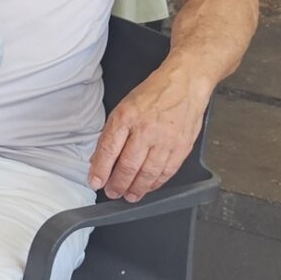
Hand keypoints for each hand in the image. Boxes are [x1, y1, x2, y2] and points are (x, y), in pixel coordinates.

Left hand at [88, 68, 209, 201]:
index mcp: (126, 117)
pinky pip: (167, 171)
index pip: (109, 150)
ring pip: (148, 173)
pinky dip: (156, 183)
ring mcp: (166, 140)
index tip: (95, 182)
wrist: (185, 84)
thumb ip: (111, 134)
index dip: (100, 170)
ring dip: (137, 188)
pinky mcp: (182, 147)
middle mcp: (145, 130)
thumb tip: (99, 159)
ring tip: (129, 195)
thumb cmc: (152, 94)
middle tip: (112, 193)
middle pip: (128, 165)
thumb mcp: (123, 108)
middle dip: (118, 184)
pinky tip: (149, 187)